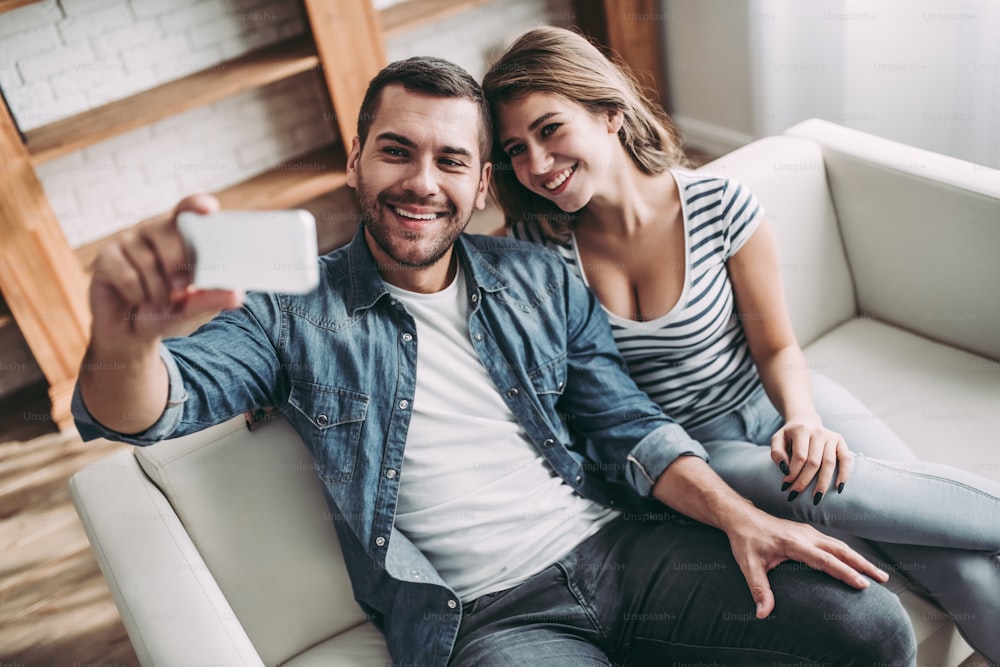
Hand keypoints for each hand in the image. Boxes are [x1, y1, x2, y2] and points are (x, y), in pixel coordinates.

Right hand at [88, 193, 243, 346]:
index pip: (186, 210)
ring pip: (148, 261)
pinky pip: (128, 275)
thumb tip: (238, 296)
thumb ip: (211, 298)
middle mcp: (153, 231)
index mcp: (179, 235)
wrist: (131, 331)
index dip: (196, 205)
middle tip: (181, 288)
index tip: (208, 208)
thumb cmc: (166, 310)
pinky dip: (137, 295)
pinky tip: (135, 298)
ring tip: (156, 298)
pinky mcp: (105, 256)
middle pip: (170, 236)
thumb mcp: (192, 307)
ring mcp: (127, 240)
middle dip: (179, 267)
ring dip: (157, 291)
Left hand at [727, 512, 888, 618]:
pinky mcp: (808, 533)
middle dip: (863, 564)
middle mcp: (805, 535)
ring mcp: (808, 532)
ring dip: (859, 558)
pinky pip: (833, 544)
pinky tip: (857, 563)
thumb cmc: (745, 540)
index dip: (844, 572)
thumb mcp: (748, 565)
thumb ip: (758, 589)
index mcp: (793, 543)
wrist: (741, 518)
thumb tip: (763, 613)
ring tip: (878, 574)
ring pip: (840, 545)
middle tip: (883, 579)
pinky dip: (849, 554)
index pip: (824, 559)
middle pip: (840, 550)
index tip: (863, 584)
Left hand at [770, 421, 851, 503]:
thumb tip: (785, 469)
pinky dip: (844, 474)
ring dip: (823, 483)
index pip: (800, 456)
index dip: (793, 473)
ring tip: (816, 498)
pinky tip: (838, 488)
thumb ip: (777, 453)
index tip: (785, 486)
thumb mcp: (777, 440)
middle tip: (795, 495)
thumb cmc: (789, 436)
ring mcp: (831, 437)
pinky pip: (846, 459)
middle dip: (804, 481)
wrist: (805, 422)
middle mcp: (818, 432)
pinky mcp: (840, 442)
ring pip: (829, 463)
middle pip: (814, 462)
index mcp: (802, 430)